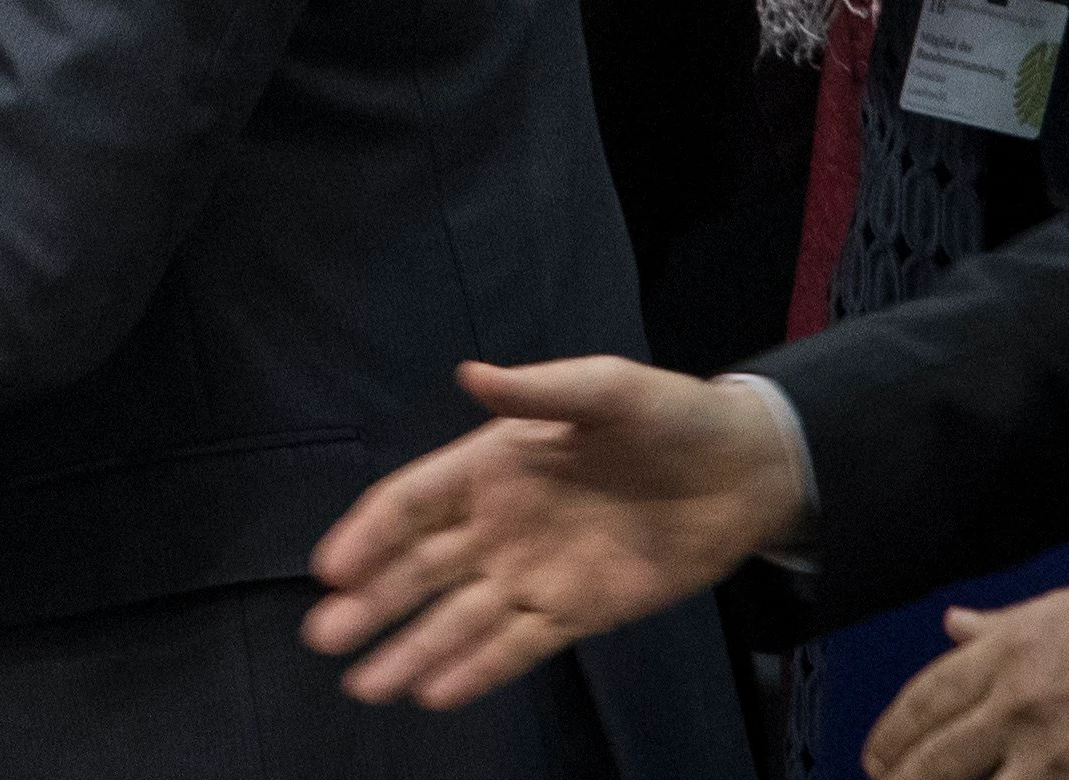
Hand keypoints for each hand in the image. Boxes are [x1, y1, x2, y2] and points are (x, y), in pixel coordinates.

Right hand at [304, 357, 800, 711]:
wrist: (746, 472)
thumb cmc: (670, 418)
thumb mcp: (607, 388)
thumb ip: (539, 392)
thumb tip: (471, 376)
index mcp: (490, 466)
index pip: (412, 504)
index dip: (368, 534)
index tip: (331, 570)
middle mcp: (496, 525)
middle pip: (419, 570)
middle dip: (370, 604)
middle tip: (323, 638)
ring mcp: (532, 574)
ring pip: (458, 619)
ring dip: (412, 650)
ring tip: (366, 685)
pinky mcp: (577, 614)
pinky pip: (516, 646)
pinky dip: (477, 670)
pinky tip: (437, 693)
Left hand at [868, 576, 1068, 779]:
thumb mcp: (1068, 606)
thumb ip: (1004, 625)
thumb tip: (957, 625)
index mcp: (1006, 653)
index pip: (926, 698)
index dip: (893, 731)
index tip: (878, 752)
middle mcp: (1014, 702)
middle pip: (935, 753)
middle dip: (902, 775)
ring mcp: (1048, 750)